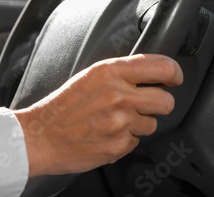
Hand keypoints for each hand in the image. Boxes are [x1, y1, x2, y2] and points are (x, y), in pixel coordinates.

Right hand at [14, 54, 182, 176]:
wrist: (40, 136)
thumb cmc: (60, 107)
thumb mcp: (88, 76)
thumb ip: (119, 73)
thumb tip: (150, 74)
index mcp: (109, 72)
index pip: (162, 67)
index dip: (174, 74)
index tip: (173, 79)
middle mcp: (118, 95)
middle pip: (166, 100)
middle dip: (158, 103)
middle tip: (143, 104)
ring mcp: (120, 122)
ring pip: (152, 124)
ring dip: (138, 124)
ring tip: (112, 121)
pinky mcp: (118, 145)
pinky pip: (136, 142)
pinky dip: (124, 140)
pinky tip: (104, 134)